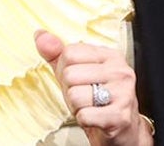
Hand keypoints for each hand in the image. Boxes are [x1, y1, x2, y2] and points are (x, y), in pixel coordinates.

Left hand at [35, 30, 151, 145]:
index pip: (69, 53)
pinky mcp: (120, 115)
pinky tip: (95, 118)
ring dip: (77, 107)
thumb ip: (57, 54)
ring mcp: (123, 93)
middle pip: (70, 75)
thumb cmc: (98, 99)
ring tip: (91, 107)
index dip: (66, 71)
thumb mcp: (76, 73)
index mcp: (110, 55)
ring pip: (75, 95)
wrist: (122, 128)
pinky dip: (84, 120)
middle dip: (70, 91)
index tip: (80, 80)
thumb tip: (40, 36)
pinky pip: (84, 115)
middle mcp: (120, 70)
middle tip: (86, 96)